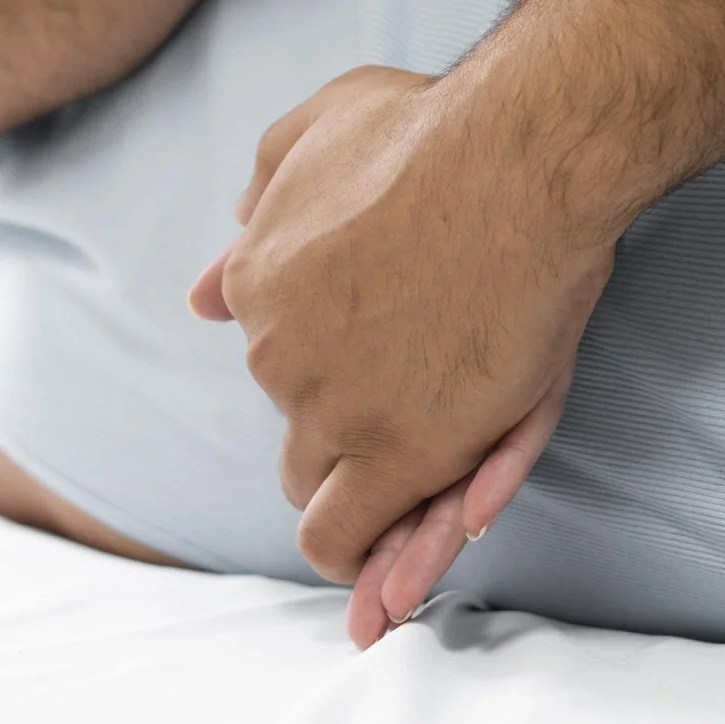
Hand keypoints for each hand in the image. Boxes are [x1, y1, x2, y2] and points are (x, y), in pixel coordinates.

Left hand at [188, 66, 618, 592]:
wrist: (518, 158)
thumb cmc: (435, 128)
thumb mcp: (319, 127)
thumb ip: (266, 197)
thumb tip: (207, 286)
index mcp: (257, 282)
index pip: (282, 361)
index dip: (334, 377)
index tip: (377, 375)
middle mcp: (278, 356)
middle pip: (303, 443)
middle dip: (347, 458)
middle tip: (407, 479)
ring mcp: (337, 408)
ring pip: (331, 503)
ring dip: (362, 536)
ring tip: (376, 591)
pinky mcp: (404, 451)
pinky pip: (366, 533)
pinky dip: (379, 566)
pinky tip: (383, 596)